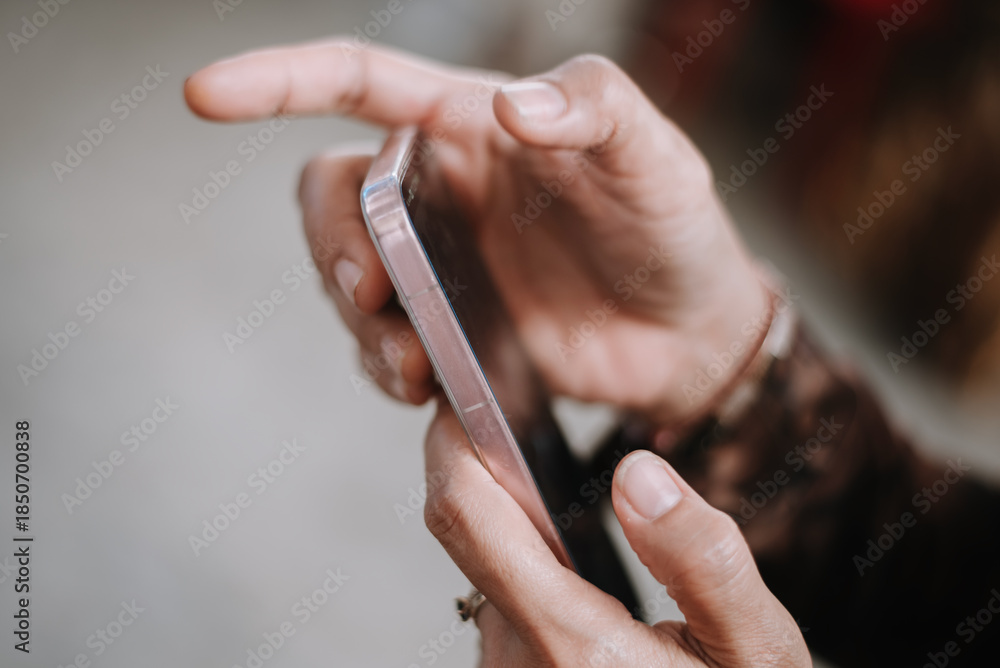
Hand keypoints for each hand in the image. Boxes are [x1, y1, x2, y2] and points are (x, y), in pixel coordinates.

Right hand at [184, 40, 766, 423]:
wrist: (689, 336)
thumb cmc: (674, 229)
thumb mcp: (654, 156)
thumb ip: (594, 109)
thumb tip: (514, 105)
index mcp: (474, 124)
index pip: (359, 82)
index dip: (278, 80)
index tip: (205, 94)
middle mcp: (441, 186)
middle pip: (329, 193)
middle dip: (327, 242)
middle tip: (369, 290)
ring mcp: (439, 261)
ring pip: (345, 275)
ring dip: (354, 318)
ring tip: (408, 361)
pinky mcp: (447, 327)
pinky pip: (380, 340)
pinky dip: (382, 364)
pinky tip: (421, 383)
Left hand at [423, 400, 809, 666]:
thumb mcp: (753, 650)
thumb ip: (700, 559)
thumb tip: (637, 473)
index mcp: (570, 647)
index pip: (467, 517)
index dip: (453, 443)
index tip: (460, 393)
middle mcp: (514, 663)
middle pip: (463, 533)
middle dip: (474, 464)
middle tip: (502, 411)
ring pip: (478, 565)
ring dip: (497, 511)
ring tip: (533, 469)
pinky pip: (495, 598)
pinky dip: (512, 553)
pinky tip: (554, 540)